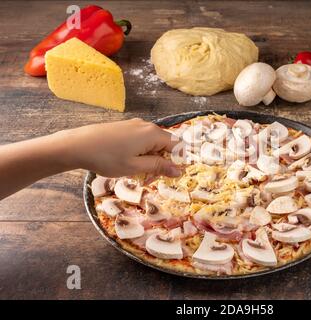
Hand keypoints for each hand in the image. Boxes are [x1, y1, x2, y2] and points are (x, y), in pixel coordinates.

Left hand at [56, 118, 180, 176]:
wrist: (77, 145)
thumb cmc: (107, 158)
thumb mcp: (135, 167)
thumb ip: (159, 167)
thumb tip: (179, 170)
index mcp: (153, 134)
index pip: (177, 145)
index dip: (177, 161)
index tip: (168, 176)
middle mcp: (147, 126)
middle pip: (165, 144)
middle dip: (162, 161)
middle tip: (149, 178)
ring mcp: (135, 125)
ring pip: (152, 143)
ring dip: (150, 158)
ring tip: (136, 172)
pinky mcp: (125, 127)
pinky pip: (141, 140)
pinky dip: (140, 152)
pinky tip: (127, 162)